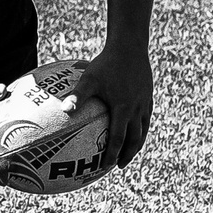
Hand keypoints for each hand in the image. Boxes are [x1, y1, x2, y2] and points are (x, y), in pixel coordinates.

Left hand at [72, 41, 153, 169]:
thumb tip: (64, 111)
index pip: (118, 138)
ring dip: (136, 144)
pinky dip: (141, 128)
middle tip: (118, 166)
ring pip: (143, 129)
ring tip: (129, 153)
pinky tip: (134, 130)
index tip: (106, 166)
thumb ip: (77, 96)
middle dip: (127, 154)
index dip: (113, 153)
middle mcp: (136, 108)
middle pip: (135, 139)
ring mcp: (144, 103)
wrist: (130, 47)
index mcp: (123, 108)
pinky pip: (146, 118)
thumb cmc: (106, 63)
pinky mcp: (148, 96)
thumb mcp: (89, 78)